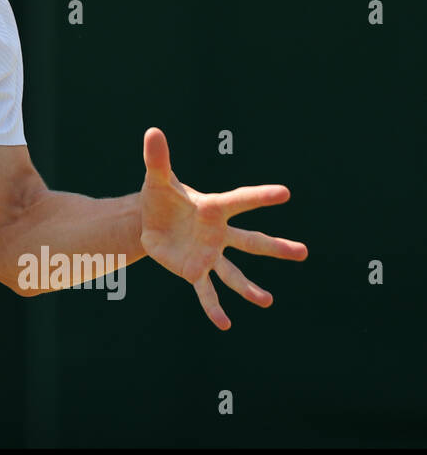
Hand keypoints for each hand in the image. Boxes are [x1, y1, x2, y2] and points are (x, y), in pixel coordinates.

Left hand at [138, 127, 306, 329]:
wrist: (150, 220)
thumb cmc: (161, 197)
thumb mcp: (157, 178)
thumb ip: (158, 158)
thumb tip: (152, 130)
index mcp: (213, 208)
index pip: (240, 200)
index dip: (260, 196)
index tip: (285, 192)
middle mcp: (218, 234)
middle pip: (251, 242)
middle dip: (276, 247)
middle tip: (304, 252)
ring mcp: (208, 254)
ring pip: (233, 273)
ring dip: (249, 287)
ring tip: (267, 301)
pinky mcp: (193, 270)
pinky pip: (206, 290)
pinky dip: (213, 307)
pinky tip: (224, 324)